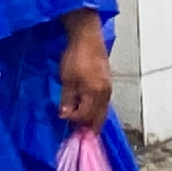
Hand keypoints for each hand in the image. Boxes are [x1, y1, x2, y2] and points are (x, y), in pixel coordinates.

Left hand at [59, 9, 111, 131]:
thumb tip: (65, 115)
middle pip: (99, 117)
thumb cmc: (75, 57)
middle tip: (78, 133)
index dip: (74, 119)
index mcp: (96, 94)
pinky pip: (103, 103)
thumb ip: (67, 99)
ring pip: (102, 110)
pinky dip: (96, 109)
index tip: (63, 117)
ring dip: (93, 118)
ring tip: (81, 123)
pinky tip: (87, 108)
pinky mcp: (107, 82)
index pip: (86, 116)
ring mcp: (108, 88)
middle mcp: (106, 94)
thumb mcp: (67, 79)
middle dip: (89, 126)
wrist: (87, 37)